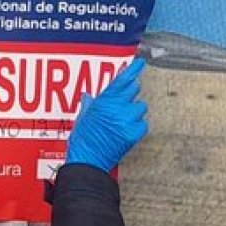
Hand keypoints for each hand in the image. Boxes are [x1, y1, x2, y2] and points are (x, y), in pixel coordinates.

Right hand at [65, 58, 148, 173]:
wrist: (88, 162)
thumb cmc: (82, 141)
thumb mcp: (82, 118)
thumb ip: (89, 105)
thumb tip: (88, 96)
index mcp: (104, 101)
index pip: (122, 80)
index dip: (133, 70)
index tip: (140, 63)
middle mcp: (118, 108)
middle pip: (134, 89)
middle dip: (130, 92)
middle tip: (123, 101)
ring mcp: (127, 121)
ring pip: (140, 107)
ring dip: (134, 111)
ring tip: (123, 120)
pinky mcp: (134, 133)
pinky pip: (143, 124)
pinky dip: (137, 126)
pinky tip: (126, 131)